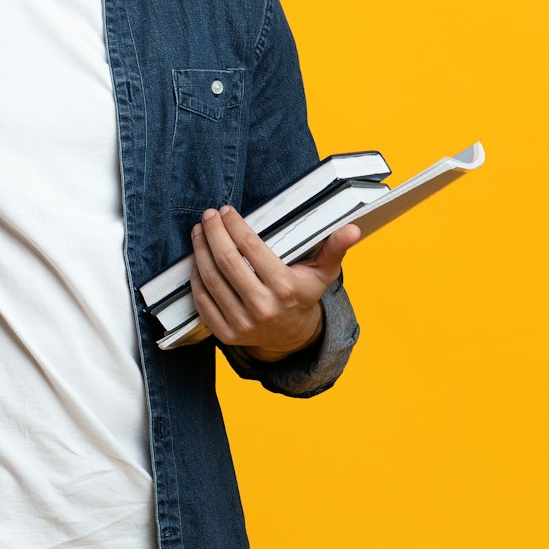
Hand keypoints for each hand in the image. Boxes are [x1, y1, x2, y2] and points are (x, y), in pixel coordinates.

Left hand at [188, 206, 362, 361]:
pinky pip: (203, 301)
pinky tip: (197, 259)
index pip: (251, 248)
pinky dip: (196, 277)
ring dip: (200, 251)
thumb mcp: (322, 273)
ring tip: (199, 231)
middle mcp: (262, 307)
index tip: (225, 211)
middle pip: (226, 262)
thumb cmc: (303, 295)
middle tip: (208, 216)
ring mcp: (242, 323)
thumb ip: (335, 248)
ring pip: (211, 279)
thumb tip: (352, 229)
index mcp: (284, 288)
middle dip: (213, 233)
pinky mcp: (226, 334)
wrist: (291, 336)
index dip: (234, 226)